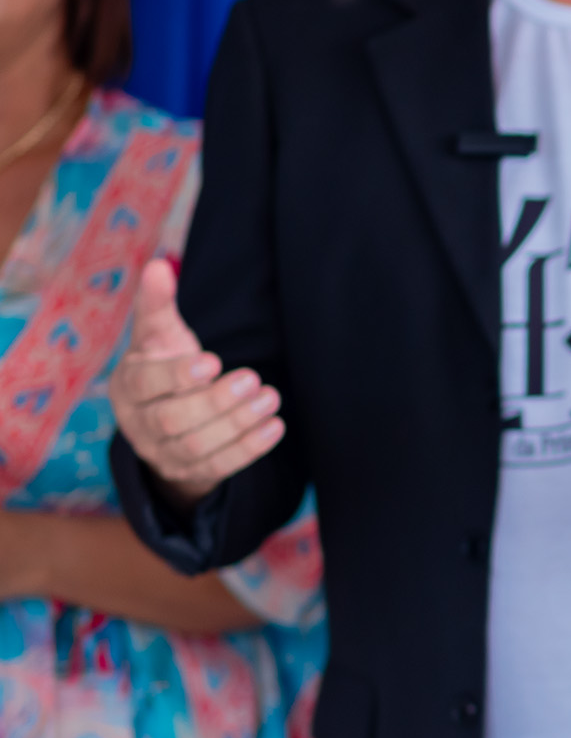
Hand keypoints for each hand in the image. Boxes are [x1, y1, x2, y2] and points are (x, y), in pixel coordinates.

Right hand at [106, 260, 283, 510]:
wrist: (163, 418)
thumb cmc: (162, 365)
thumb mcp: (159, 336)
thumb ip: (158, 304)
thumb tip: (159, 264)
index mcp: (127, 387)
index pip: (146, 385)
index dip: (178, 376)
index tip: (213, 361)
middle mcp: (139, 425)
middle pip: (173, 421)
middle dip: (216, 402)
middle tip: (254, 378)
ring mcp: (164, 454)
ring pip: (198, 447)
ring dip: (238, 424)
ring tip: (271, 398)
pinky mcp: (191, 473)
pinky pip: (220, 468)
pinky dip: (250, 449)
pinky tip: (276, 426)